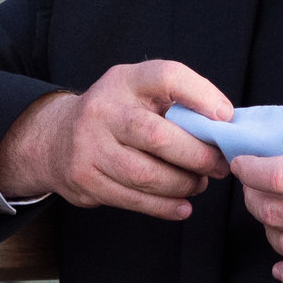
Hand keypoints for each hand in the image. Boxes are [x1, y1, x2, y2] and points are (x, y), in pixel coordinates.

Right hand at [0, 60, 233, 219]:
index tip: (225, 117)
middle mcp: (103, 109)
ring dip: (183, 184)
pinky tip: (182, 205)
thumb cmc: (117, 114)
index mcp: (124, 81)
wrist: (56, 138)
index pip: (166, 76)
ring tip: (199, 184)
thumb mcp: (139, 92)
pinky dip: (164, 206)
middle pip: (158, 136)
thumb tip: (225, 127)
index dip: (200, 95)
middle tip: (218, 165)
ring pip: (146, 174)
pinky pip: (133, 199)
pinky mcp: (85, 178)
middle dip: (197, 156)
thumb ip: (177, 102)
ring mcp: (89, 145)